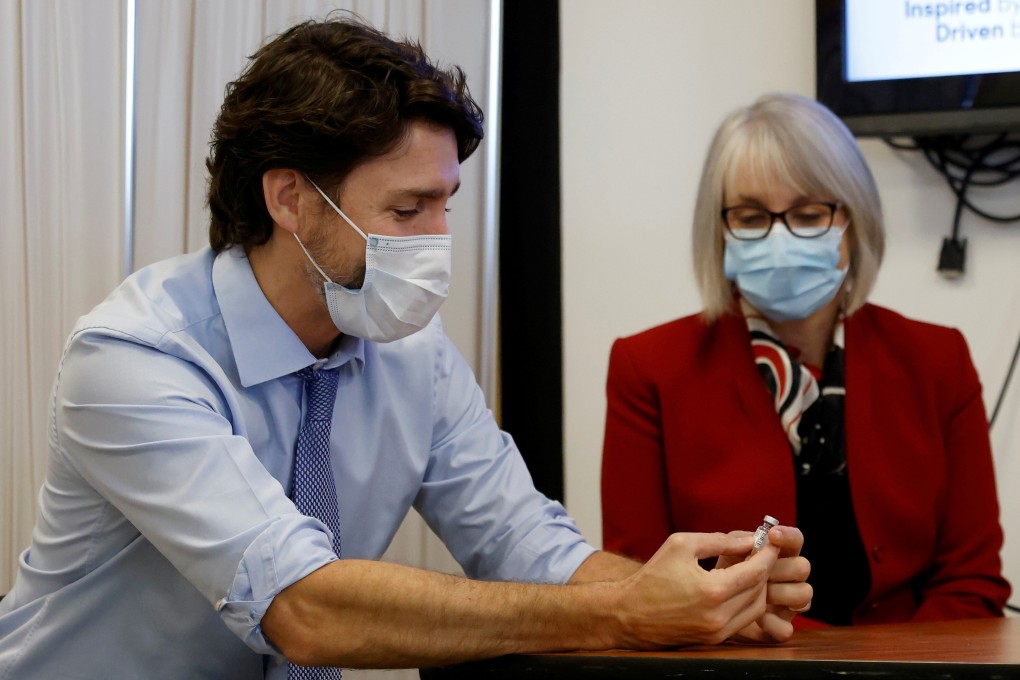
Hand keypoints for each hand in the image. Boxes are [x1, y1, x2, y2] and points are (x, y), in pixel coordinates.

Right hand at [614, 532, 775, 647]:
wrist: (629, 613)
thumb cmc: (652, 576)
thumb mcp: (680, 545)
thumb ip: (718, 540)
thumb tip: (748, 541)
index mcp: (712, 590)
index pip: (756, 571)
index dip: (767, 555)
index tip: (771, 542)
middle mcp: (718, 616)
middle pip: (760, 590)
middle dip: (765, 569)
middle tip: (761, 552)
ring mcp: (717, 632)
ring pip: (756, 608)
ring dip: (758, 587)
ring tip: (750, 568)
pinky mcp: (714, 640)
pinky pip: (743, 620)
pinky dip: (747, 602)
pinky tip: (739, 586)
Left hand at [723, 525, 811, 643]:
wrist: (706, 605)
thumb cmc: (720, 571)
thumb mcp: (725, 552)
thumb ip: (737, 541)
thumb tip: (751, 540)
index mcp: (779, 554)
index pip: (796, 539)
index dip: (788, 536)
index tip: (772, 535)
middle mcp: (789, 577)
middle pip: (802, 566)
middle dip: (779, 568)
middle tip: (757, 571)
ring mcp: (788, 603)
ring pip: (804, 594)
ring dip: (778, 592)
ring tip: (751, 594)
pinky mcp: (779, 627)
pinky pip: (787, 628)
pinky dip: (771, 623)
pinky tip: (754, 619)